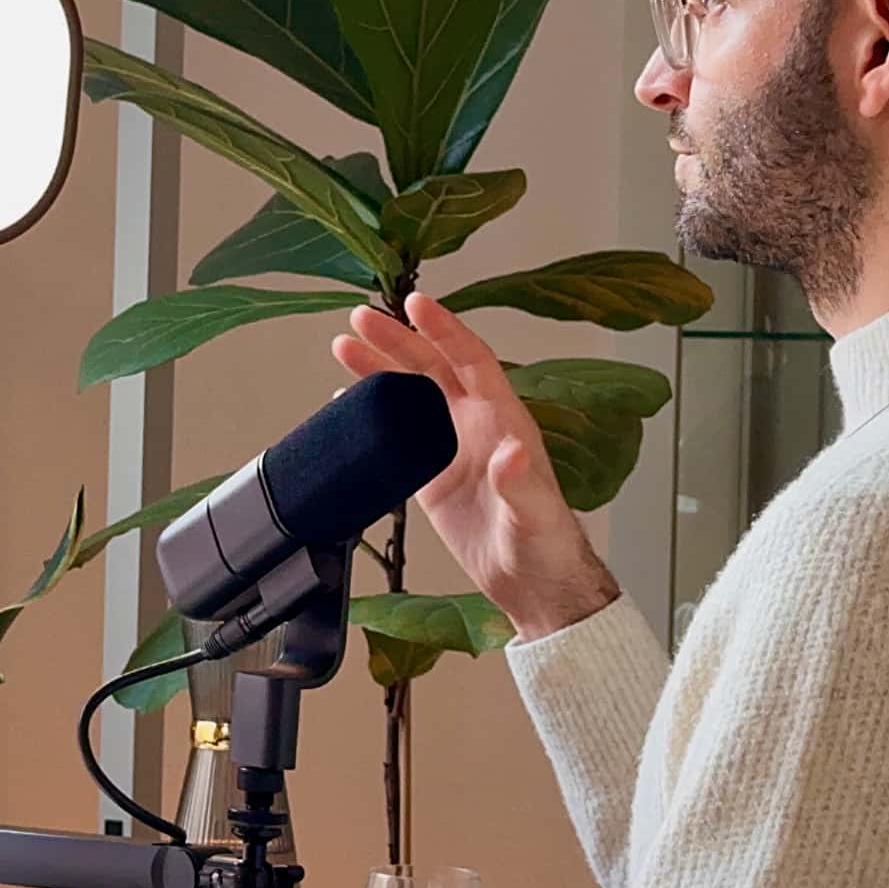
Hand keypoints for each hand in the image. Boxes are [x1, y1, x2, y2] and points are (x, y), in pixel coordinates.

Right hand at [333, 293, 618, 641]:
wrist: (531, 582)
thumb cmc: (544, 545)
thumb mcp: (535, 514)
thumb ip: (521, 482)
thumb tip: (512, 451)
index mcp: (504, 421)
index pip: (471, 361)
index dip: (445, 331)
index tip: (417, 305)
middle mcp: (478, 425)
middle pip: (433, 368)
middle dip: (398, 340)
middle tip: (361, 319)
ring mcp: (454, 446)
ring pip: (412, 393)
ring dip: (381, 368)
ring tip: (344, 346)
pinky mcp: (434, 474)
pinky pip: (400, 432)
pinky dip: (376, 412)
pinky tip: (350, 400)